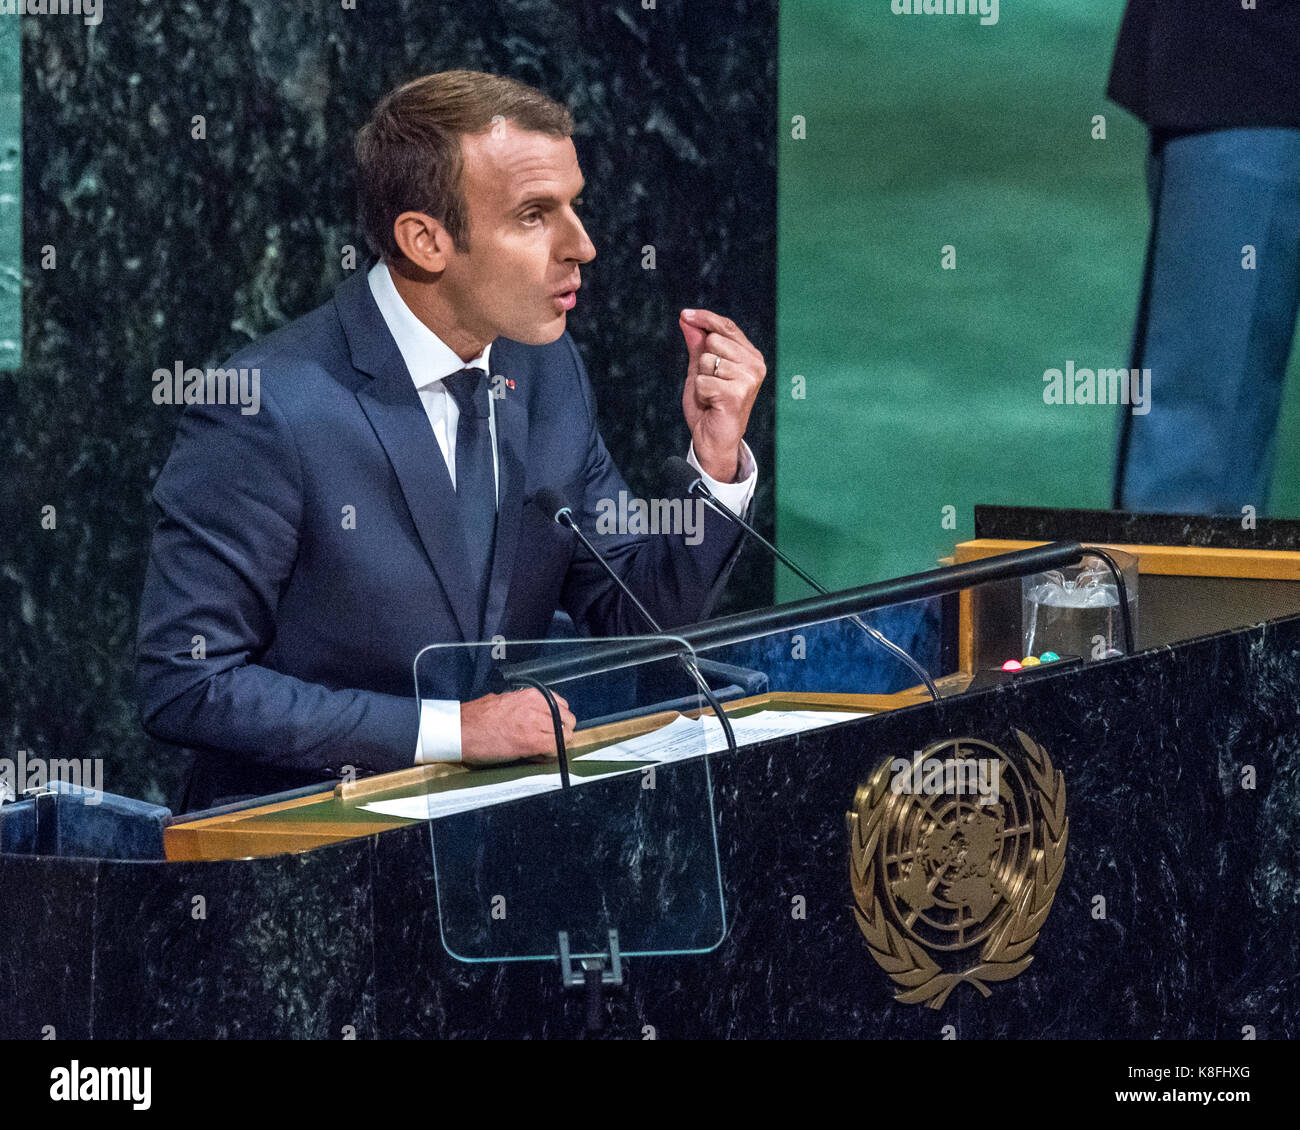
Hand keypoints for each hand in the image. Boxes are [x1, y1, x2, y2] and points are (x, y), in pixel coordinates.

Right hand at [459, 688, 575, 763]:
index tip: (552, 727)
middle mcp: (537, 706)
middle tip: (549, 741)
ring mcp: (536, 724)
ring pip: (565, 736)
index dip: (558, 719)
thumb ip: (523, 704)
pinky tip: (535, 757)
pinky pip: (554, 750)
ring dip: (556, 745)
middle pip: (568, 720)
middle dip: (561, 732)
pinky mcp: (531, 742)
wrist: (460, 730)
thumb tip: (534, 712)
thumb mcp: (504, 699)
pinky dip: (549, 756)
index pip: (562, 705)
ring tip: (539, 751)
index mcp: (532, 695)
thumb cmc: (476, 717)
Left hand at [679, 308, 765, 481]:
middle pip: (713, 339)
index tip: (684, 314)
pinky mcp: (737, 393)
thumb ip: (697, 345)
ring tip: (711, 395)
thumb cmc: (709, 406)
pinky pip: (702, 380)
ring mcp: (748, 378)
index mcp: (750, 356)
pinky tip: (711, 404)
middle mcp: (755, 365)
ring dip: (701, 379)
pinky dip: (700, 393)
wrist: (713, 440)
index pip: (726, 327)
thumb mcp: (700, 370)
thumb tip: (686, 319)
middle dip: (702, 361)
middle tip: (710, 384)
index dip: (704, 318)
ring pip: (706, 360)